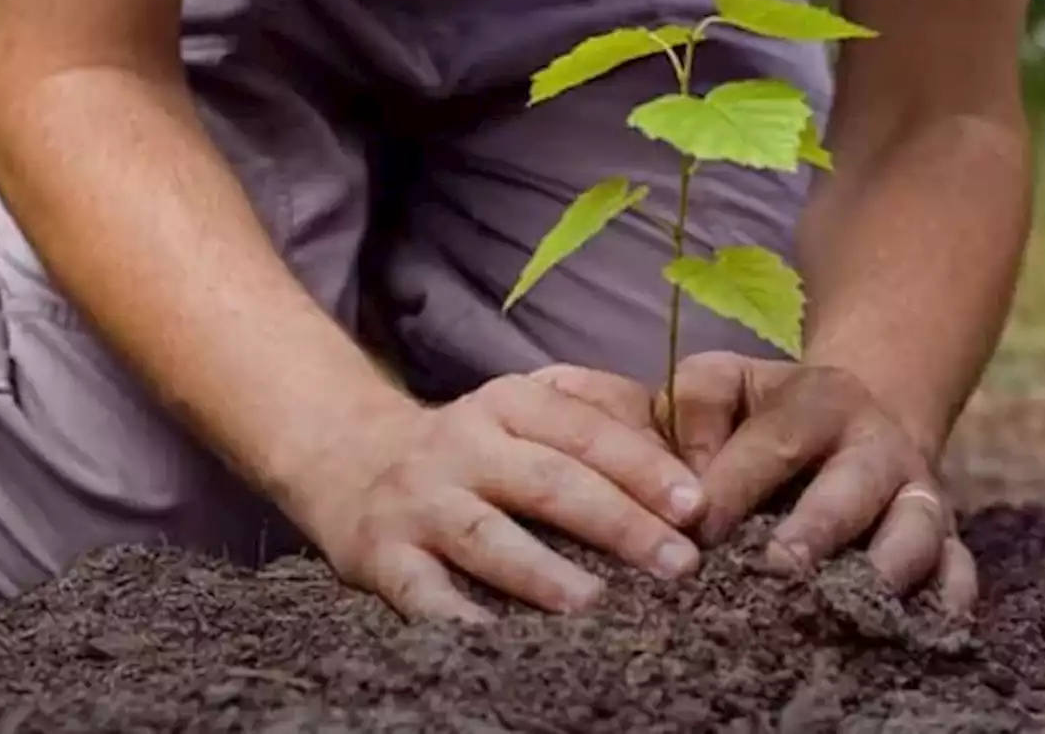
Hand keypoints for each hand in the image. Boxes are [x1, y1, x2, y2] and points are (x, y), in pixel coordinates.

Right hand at [289, 365, 706, 621]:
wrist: (348, 456)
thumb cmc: (471, 445)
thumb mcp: (522, 410)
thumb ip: (593, 420)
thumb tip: (684, 460)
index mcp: (509, 402)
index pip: (585, 430)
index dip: (643, 466)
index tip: (696, 504)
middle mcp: (463, 443)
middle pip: (548, 481)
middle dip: (619, 522)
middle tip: (678, 563)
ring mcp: (420, 500)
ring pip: (487, 535)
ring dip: (542, 571)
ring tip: (595, 602)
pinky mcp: (380, 554)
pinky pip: (422, 591)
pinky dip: (457, 618)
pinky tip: (498, 641)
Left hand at [658, 352, 976, 612]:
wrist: (856, 419)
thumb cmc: (765, 413)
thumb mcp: (727, 383)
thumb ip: (696, 406)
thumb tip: (688, 482)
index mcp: (820, 400)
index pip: (775, 439)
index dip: (735, 484)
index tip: (696, 527)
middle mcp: (878, 445)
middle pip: (854, 486)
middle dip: (817, 529)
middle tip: (777, 568)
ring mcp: (919, 494)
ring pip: (917, 531)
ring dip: (883, 571)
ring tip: (840, 609)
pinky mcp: (947, 541)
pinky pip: (958, 573)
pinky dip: (942, 602)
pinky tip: (906, 635)